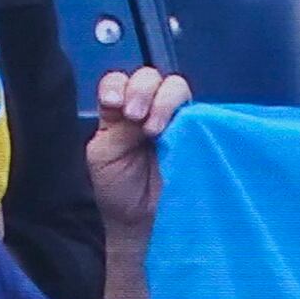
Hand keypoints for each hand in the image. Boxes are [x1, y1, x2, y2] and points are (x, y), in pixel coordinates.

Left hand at [84, 67, 190, 237]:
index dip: (117, 85)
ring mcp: (172, 118)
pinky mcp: (194, 131)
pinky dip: (184, 112)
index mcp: (118, 111)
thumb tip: (136, 106)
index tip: (113, 103)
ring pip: (174, 87)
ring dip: (163, 100)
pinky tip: (171, 131)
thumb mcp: (104, 155)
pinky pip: (195, 109)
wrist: (141, 221)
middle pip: (149, 77)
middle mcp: (145, 108)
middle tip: (134, 116)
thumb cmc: (119, 189)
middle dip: (141, 90)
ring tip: (153, 129)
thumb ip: (115, 126)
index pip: (118, 81)